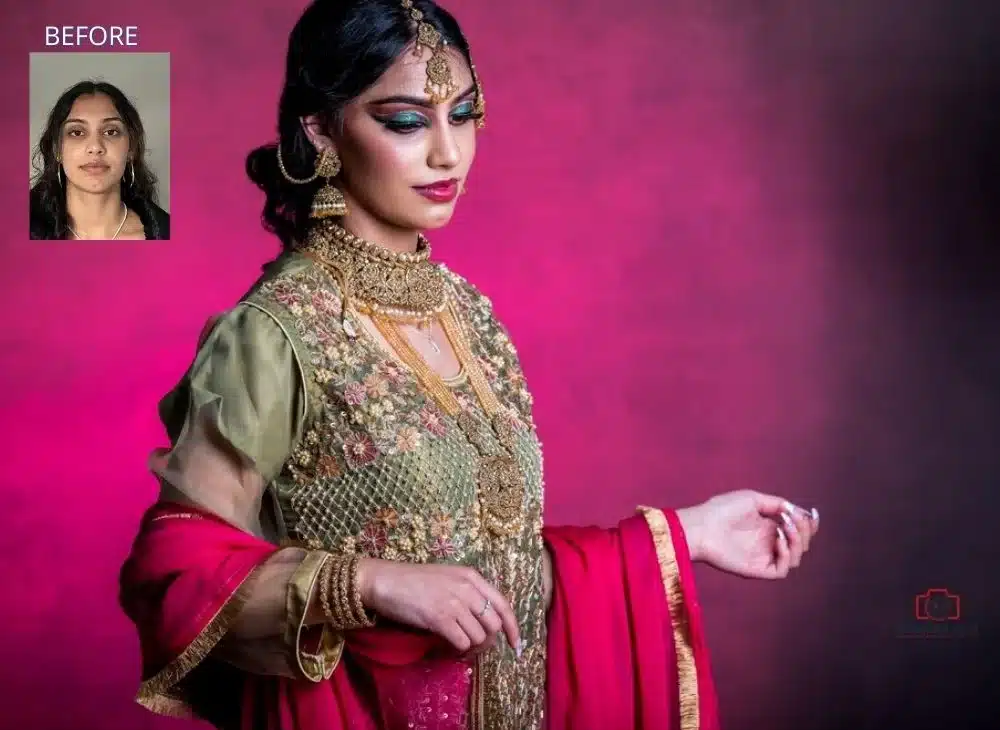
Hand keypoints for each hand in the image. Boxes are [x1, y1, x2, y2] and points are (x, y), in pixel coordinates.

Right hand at [356, 559, 520, 656]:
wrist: (385, 581)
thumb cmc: (414, 580)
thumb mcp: (448, 578)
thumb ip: (468, 593)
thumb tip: (484, 621)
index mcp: (472, 577)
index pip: (503, 605)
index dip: (513, 628)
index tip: (516, 645)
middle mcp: (467, 588)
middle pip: (494, 624)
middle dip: (488, 641)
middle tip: (474, 647)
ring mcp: (454, 603)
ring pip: (479, 637)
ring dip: (470, 647)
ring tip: (457, 645)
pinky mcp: (439, 618)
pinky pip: (461, 642)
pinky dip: (457, 650)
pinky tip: (447, 646)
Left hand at [677, 490, 819, 578]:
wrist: (701, 525)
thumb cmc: (721, 509)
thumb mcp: (753, 499)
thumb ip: (777, 504)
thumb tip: (799, 511)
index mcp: (768, 528)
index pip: (797, 531)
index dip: (809, 525)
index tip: (812, 513)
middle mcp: (768, 544)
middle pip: (801, 544)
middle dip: (804, 530)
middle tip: (792, 518)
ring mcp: (763, 558)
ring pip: (796, 558)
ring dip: (797, 540)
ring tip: (784, 525)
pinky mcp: (757, 570)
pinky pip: (782, 570)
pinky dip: (786, 554)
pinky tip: (777, 537)